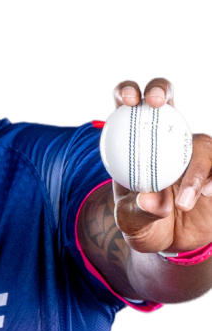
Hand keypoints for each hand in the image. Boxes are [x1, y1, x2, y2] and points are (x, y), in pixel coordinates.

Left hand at [111, 77, 211, 253]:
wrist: (174, 242)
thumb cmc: (144, 223)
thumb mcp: (133, 222)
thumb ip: (138, 211)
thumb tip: (149, 198)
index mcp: (136, 140)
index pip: (129, 104)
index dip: (127, 90)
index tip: (128, 101)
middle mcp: (166, 135)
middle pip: (166, 95)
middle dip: (160, 88)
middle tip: (155, 103)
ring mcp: (197, 149)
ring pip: (204, 142)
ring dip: (196, 170)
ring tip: (182, 203)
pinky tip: (208, 193)